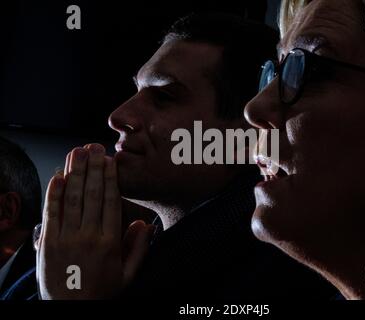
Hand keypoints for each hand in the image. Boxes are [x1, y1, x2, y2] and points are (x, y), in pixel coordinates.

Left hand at [37, 144, 153, 299]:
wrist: (72, 310)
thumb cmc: (101, 291)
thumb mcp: (129, 274)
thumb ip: (139, 247)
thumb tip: (144, 223)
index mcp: (109, 242)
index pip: (110, 200)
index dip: (110, 177)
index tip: (110, 160)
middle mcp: (87, 236)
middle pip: (91, 194)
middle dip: (93, 167)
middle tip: (94, 147)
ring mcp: (65, 238)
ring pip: (71, 198)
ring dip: (74, 173)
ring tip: (77, 152)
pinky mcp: (48, 243)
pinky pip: (51, 213)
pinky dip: (54, 193)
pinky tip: (58, 176)